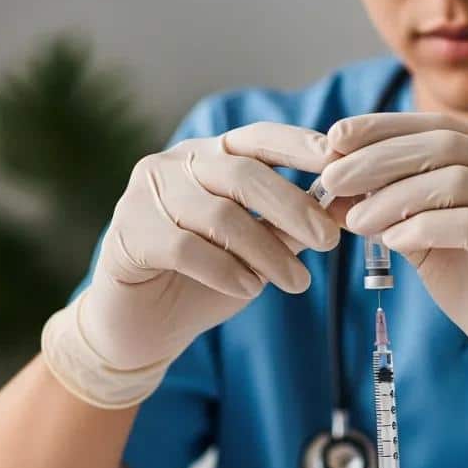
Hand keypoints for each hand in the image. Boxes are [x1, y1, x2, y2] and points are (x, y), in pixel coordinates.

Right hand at [44, 123, 338, 407]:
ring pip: (219, 215)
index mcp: (206, 158)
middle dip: (292, 206)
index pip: (256, 139)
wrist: (142, 329)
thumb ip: (287, 230)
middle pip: (242, 174)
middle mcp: (173, 166)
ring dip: (266, 251)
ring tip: (297, 282)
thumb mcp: (255, 254)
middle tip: (329, 240)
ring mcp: (145, 197)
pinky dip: (225, 270)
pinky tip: (249, 289)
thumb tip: (337, 213)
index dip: (297, 145)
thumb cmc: (201, 284)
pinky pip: (186, 247)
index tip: (338, 161)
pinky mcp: (129, 235)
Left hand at [321, 113, 467, 431]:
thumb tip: (333, 191)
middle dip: (378, 160)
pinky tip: (393, 241)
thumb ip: (391, 211)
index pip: (437, 126)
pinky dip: (422, 228)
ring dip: (393, 198)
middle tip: (332, 179)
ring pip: (452, 181)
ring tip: (356, 221)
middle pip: (441, 145)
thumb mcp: (427, 242)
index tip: (335, 136)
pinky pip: (467, 223)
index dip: (383, 128)